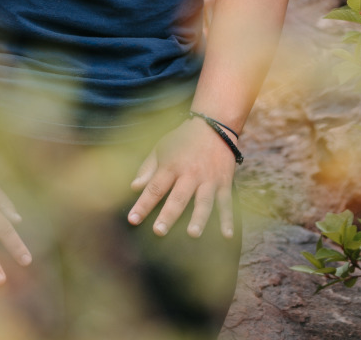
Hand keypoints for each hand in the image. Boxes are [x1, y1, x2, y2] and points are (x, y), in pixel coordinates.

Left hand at [127, 119, 235, 239]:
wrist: (214, 125)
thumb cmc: (183, 139)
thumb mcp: (161, 147)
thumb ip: (148, 168)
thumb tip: (134, 187)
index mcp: (172, 165)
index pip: (155, 187)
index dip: (143, 204)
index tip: (133, 220)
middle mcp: (190, 173)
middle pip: (178, 197)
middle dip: (168, 214)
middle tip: (159, 231)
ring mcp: (209, 179)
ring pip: (203, 201)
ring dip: (198, 218)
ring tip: (192, 234)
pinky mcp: (224, 182)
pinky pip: (226, 202)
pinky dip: (228, 219)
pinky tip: (227, 235)